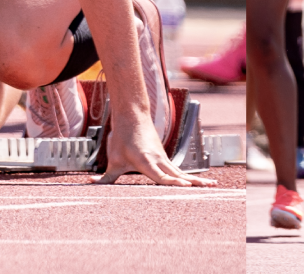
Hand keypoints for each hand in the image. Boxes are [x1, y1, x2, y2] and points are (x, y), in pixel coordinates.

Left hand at [94, 114, 216, 186]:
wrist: (132, 116)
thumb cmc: (122, 138)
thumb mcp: (113, 159)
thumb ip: (105, 177)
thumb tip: (89, 184)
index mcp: (146, 161)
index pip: (160, 175)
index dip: (172, 181)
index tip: (184, 185)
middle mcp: (159, 160)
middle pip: (178, 174)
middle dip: (193, 182)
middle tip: (209, 187)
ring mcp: (164, 159)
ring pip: (182, 172)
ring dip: (197, 179)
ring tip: (214, 185)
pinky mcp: (165, 159)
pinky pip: (179, 171)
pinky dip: (190, 177)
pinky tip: (200, 183)